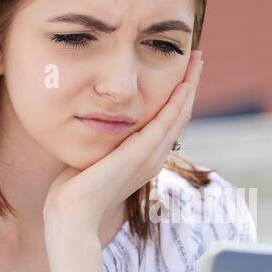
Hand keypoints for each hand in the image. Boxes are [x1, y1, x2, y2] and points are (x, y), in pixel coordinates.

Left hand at [43, 49, 202, 235]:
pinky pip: (166, 122)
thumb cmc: (74, 189)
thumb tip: (94, 121)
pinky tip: (184, 83)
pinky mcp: (141, 155)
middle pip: (180, 114)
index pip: (169, 121)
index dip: (178, 94)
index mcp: (145, 158)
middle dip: (190, 83)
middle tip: (197, 57)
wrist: (73, 214)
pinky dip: (177, 101)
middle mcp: (154, 157)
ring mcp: (150, 157)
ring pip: (179, 115)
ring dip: (190, 85)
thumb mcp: (94, 156)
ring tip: (196, 60)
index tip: (181, 69)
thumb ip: (102, 140)